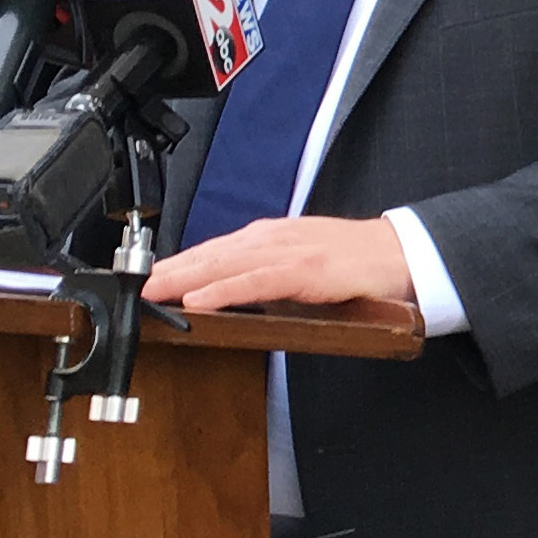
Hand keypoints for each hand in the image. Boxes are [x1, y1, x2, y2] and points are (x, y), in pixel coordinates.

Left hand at [144, 214, 419, 314]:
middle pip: (209, 254)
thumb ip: (266, 276)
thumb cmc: (358, 264)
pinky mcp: (307, 269)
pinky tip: (198, 299)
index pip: (211, 250)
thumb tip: (230, 296)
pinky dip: (225, 289)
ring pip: (225, 263)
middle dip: (168, 269)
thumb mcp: (302, 266)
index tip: (143, 278)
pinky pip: (257, 281)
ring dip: (184, 278)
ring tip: (151, 291)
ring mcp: (289, 251)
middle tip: (130, 285)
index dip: (175, 263)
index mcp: (269, 238)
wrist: (407, 255)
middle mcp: (272, 238)